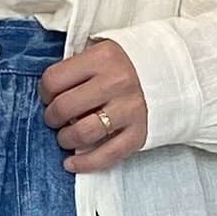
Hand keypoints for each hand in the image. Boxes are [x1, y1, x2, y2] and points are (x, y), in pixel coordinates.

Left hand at [39, 38, 145, 172]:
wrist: (171, 73)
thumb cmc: (125, 66)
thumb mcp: (102, 53)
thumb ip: (78, 68)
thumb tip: (50, 96)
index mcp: (103, 58)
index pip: (54, 80)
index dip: (45, 92)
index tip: (50, 97)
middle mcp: (117, 82)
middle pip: (64, 107)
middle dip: (52, 117)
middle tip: (56, 119)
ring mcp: (130, 109)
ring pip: (82, 133)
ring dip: (66, 139)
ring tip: (66, 136)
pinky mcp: (139, 133)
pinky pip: (106, 155)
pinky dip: (84, 162)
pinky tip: (71, 163)